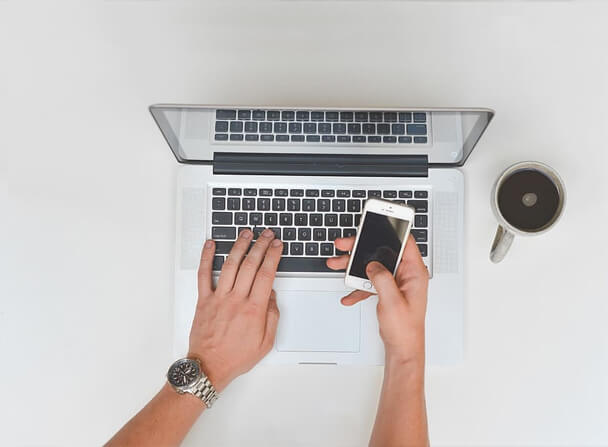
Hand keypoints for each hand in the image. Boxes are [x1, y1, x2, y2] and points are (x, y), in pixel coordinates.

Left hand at [189, 228, 281, 391]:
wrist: (209, 367)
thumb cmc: (235, 357)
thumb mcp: (266, 342)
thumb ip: (272, 316)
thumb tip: (271, 295)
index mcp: (254, 310)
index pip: (266, 274)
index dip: (273, 256)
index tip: (277, 246)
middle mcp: (236, 300)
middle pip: (250, 265)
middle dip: (261, 246)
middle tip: (267, 234)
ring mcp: (219, 298)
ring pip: (230, 265)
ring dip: (239, 246)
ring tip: (246, 233)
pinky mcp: (204, 300)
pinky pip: (204, 274)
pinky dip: (206, 257)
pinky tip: (211, 245)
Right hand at [326, 235, 428, 365]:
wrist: (402, 349)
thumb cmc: (405, 329)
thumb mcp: (392, 301)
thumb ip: (381, 278)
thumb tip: (372, 265)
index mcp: (414, 273)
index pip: (405, 242)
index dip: (392, 229)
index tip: (378, 221)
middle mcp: (406, 275)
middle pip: (383, 251)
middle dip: (362, 247)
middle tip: (345, 244)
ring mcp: (396, 282)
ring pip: (373, 265)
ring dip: (354, 266)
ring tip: (337, 264)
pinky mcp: (388, 290)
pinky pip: (370, 281)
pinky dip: (358, 285)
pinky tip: (349, 295)